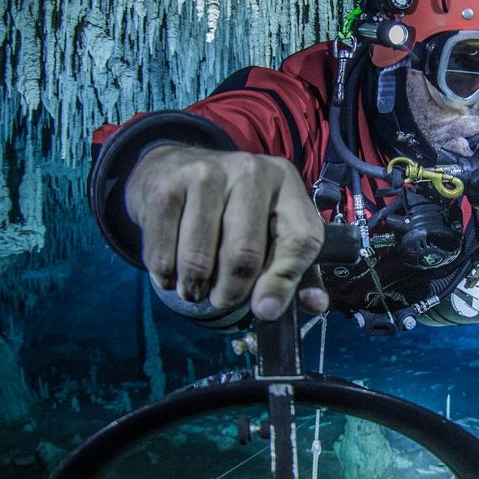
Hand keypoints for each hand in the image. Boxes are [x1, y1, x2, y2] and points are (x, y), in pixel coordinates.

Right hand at [124, 145, 327, 319]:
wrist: (174, 167)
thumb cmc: (234, 210)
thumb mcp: (274, 229)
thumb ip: (297, 270)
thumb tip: (314, 305)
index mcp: (286, 184)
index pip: (300, 240)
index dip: (284, 283)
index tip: (265, 310)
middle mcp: (250, 172)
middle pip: (244, 256)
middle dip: (231, 294)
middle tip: (223, 300)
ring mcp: (204, 174)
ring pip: (199, 261)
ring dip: (195, 289)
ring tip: (196, 287)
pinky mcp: (164, 188)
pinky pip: (163, 256)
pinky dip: (166, 277)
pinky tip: (172, 271)